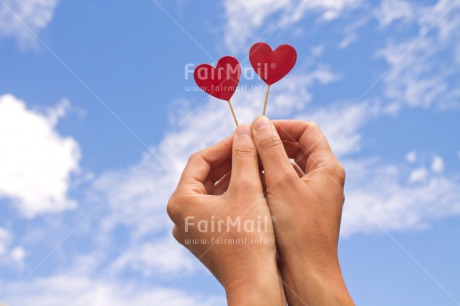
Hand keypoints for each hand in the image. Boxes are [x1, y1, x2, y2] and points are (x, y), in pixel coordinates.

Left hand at [167, 125, 285, 305]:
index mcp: (180, 201)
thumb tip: (244, 128)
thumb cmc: (249, 238)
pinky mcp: (204, 237)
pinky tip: (253, 185)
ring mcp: (191, 229)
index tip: (246, 136)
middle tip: (252, 147)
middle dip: (230, 160)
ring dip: (233, 175)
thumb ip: (244, 154)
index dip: (224, 144)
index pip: (200, 160)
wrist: (255, 283)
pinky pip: (216, 206)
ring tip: (256, 163)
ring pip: (212, 191)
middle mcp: (180, 216)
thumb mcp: (247, 188)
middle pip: (204, 175)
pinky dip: (232, 194)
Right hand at [251, 116, 353, 305]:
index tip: (257, 129)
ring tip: (245, 164)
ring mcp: (315, 195)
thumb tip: (259, 121)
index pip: (307, 130)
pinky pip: (286, 186)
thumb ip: (270, 148)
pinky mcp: (303, 210)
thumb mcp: (281, 183)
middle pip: (297, 147)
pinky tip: (250, 185)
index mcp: (327, 167)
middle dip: (271, 143)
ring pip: (289, 167)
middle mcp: (324, 179)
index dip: (281, 125)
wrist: (307, 275)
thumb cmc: (298, 231)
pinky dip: (269, 181)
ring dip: (268, 162)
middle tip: (246, 145)